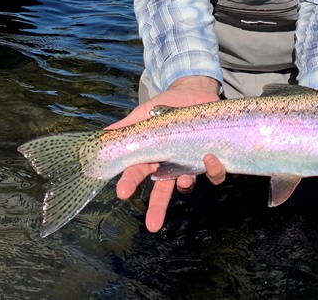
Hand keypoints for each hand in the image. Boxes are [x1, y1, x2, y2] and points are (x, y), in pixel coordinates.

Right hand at [106, 75, 226, 231]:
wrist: (194, 92)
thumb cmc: (166, 105)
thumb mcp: (144, 112)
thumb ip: (127, 125)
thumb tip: (103, 135)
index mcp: (151, 155)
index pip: (136, 173)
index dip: (128, 183)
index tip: (123, 192)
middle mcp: (169, 164)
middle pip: (160, 191)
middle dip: (156, 209)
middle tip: (152, 225)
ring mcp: (190, 163)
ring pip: (187, 185)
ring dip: (185, 185)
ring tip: (184, 179)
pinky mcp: (209, 158)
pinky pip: (213, 173)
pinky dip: (213, 170)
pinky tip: (211, 158)